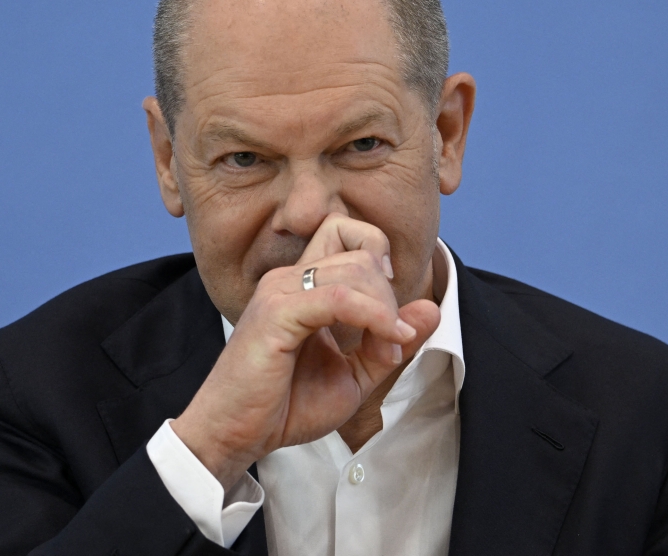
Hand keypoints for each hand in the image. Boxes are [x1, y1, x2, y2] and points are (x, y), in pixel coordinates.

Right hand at [171, 214, 440, 489]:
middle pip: (361, 253)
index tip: (389, 304)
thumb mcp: (353, 375)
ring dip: (384, 311)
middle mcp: (290, 279)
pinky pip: (339, 298)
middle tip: (392, 342)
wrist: (238, 436)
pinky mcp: (276, 313)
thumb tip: (430, 309)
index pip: (345, 231)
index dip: (378, 255)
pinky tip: (386, 343)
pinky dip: (374, 318)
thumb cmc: (284, 406)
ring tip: (386, 352)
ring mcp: (280, 291)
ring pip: (355, 270)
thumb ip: (388, 342)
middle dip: (389, 296)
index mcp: (303, 285)